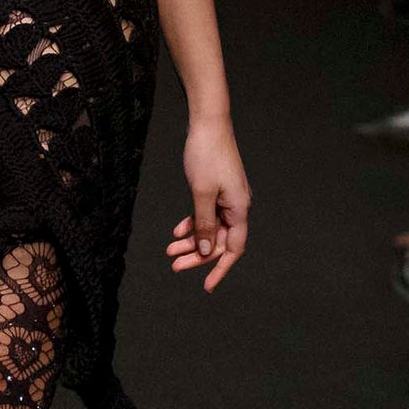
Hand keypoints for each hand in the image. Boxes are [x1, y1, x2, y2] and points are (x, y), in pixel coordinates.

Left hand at [168, 118, 250, 291]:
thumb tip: (204, 251)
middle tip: (174, 266)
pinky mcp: (218, 189)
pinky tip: (177, 230)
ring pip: (210, 228)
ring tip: (169, 250)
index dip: (220, 268)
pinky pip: (207, 214)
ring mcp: (227, 197)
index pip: (233, 248)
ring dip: (191, 240)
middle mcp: (237, 205)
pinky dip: (193, 222)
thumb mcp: (201, 194)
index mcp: (239, 208)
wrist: (208, 123)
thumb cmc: (206, 155)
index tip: (206, 285)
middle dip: (196, 255)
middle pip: (218, 240)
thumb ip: (204, 224)